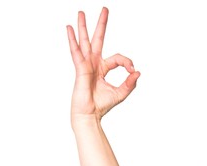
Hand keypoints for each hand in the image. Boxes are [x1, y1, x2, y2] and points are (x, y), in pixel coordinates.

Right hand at [67, 7, 140, 122]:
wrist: (90, 115)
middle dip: (101, 25)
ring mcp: (86, 65)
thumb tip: (137, 71)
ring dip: (83, 27)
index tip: (132, 71)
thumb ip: (130, 82)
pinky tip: (69, 28)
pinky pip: (76, 52)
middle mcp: (93, 64)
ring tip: (81, 13)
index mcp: (102, 69)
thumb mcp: (120, 93)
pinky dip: (72, 40)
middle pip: (97, 40)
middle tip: (105, 9)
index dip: (127, 62)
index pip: (117, 58)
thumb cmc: (101, 106)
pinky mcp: (80, 69)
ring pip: (85, 42)